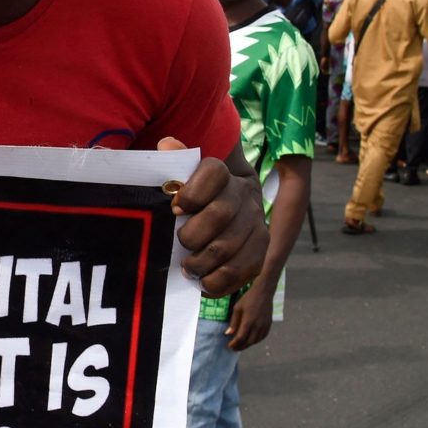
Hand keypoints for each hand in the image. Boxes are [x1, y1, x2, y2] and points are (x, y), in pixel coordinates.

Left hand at [158, 138, 267, 297]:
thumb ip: (173, 163)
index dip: (193, 191)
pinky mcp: (260, 249)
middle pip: (219, 215)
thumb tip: (167, 144)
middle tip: (179, 243)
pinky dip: (219, 281)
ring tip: (187, 267)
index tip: (175, 208)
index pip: (213, 172)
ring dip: (203, 262)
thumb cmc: (193, 194)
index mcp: (221, 173)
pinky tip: (204, 282)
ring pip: (230, 246)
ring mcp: (256, 222)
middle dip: (192, 235)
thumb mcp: (180, 176)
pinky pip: (243, 270)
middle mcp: (243, 195)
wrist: (228, 206)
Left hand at [227, 282, 274, 350]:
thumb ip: (234, 322)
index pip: (240, 338)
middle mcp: (258, 326)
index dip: (234, 344)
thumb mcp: (237, 308)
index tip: (229, 346)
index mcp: (249, 321)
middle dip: (240, 346)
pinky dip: (256, 341)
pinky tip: (251, 340)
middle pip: (249, 342)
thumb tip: (228, 334)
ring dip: (248, 345)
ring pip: (256, 341)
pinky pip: (262, 337)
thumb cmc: (248, 299)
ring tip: (241, 345)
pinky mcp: (269, 325)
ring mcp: (265, 326)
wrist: (263, 292)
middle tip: (234, 348)